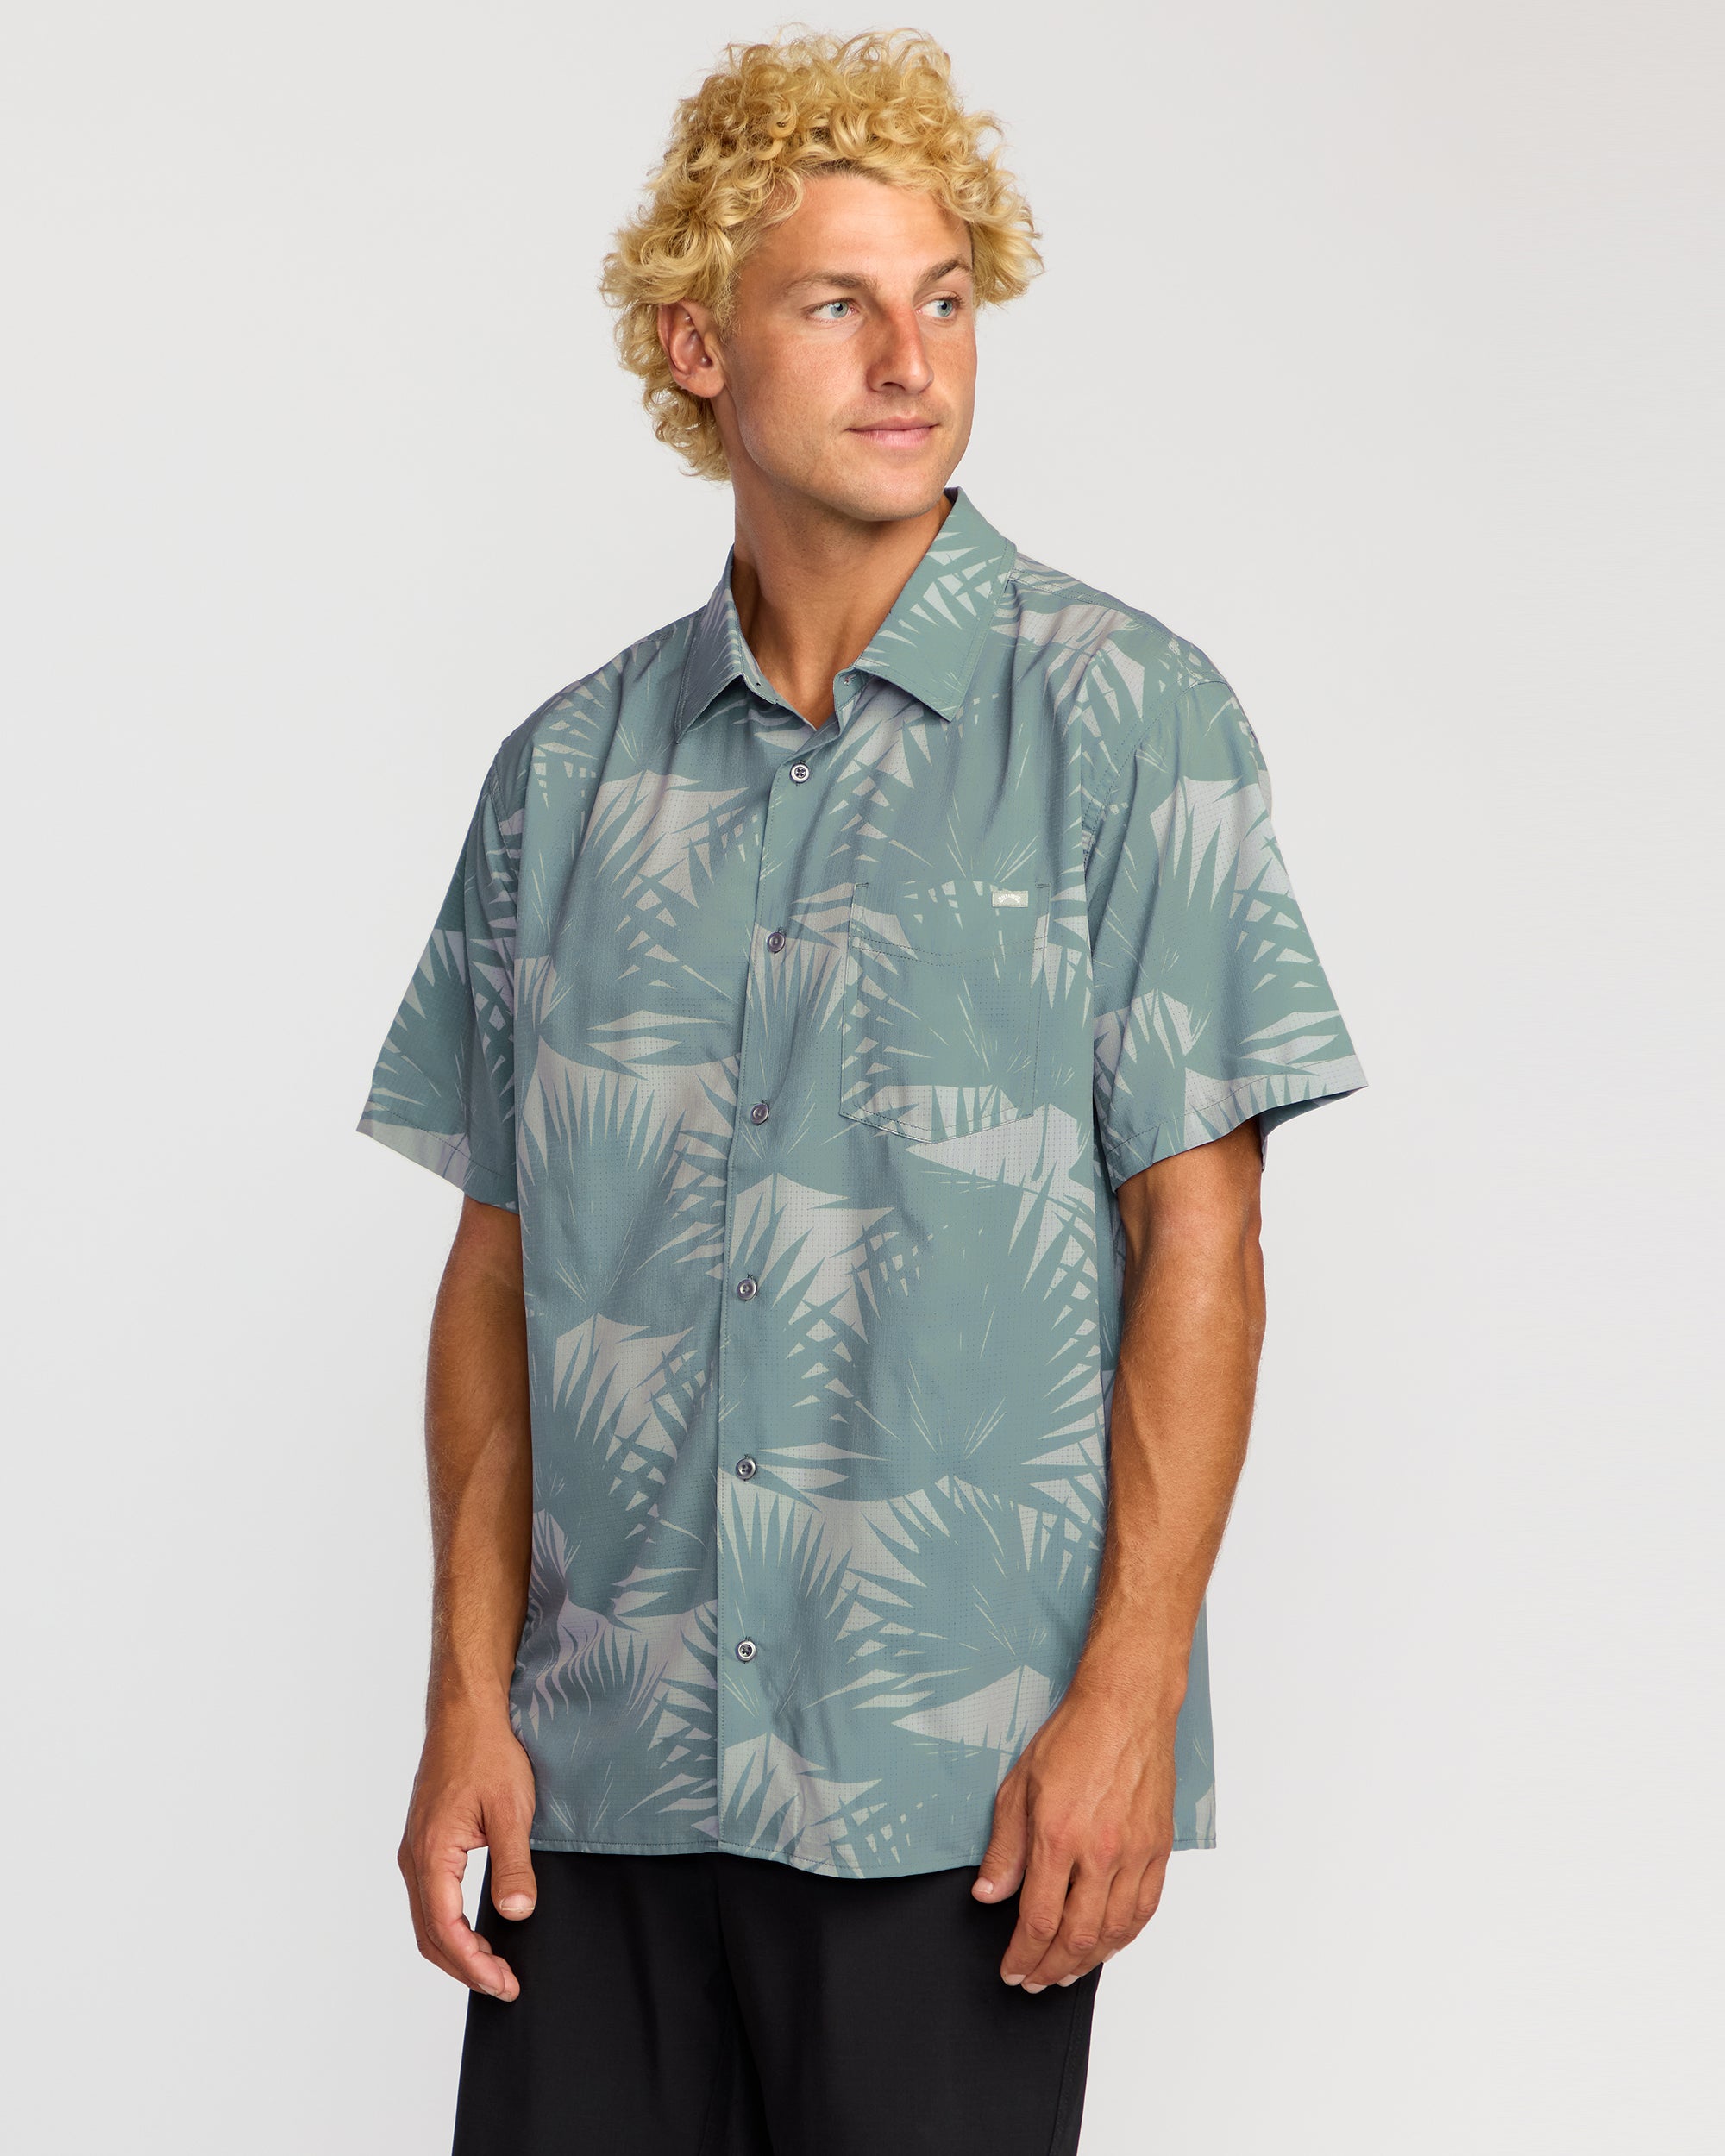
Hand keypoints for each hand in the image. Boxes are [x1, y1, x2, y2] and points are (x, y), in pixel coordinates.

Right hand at [398, 1701, 538, 2000]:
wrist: (467, 1712)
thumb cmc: (488, 1753)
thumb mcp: (511, 1809)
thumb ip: (512, 1864)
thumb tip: (516, 1914)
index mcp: (431, 1853)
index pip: (445, 1929)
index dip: (473, 1965)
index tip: (504, 1984)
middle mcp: (414, 1858)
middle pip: (430, 1935)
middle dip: (466, 1967)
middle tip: (505, 1985)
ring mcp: (416, 1851)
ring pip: (427, 1920)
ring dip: (457, 1950)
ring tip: (495, 1967)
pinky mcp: (425, 1843)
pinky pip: (430, 1899)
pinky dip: (450, 1926)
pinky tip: (477, 1932)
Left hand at [971, 1670, 1178, 1989]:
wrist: (1126, 1707)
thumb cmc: (1074, 1737)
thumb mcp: (1018, 1786)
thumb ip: (1005, 1847)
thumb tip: (989, 1893)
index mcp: (1058, 1837)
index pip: (1037, 1920)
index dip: (1021, 1955)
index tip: (1012, 1969)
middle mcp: (1099, 1853)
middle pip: (1076, 1937)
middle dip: (1050, 1968)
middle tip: (1034, 1980)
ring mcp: (1134, 1854)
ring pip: (1113, 1932)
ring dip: (1087, 1962)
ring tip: (1066, 1972)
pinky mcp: (1158, 1850)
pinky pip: (1144, 1910)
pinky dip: (1124, 1937)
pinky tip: (1108, 1945)